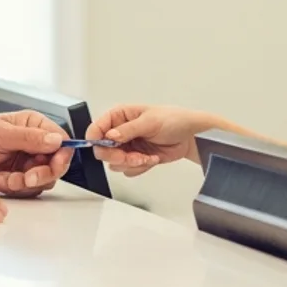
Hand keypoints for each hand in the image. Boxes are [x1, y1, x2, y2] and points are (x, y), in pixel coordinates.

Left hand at [0, 111, 71, 196]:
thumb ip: (28, 137)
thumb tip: (55, 140)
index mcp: (32, 124)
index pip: (60, 140)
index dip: (61, 155)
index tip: (52, 165)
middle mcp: (33, 143)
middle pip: (56, 163)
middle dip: (40, 174)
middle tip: (25, 177)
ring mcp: (26, 161)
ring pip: (43, 179)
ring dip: (24, 183)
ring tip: (5, 178)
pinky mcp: (18, 178)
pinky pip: (29, 189)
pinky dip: (15, 189)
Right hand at [87, 105, 229, 175]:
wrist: (190, 136)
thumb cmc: (173, 120)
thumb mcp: (150, 121)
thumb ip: (128, 129)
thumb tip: (110, 136)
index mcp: (119, 116)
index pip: (96, 129)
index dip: (96, 140)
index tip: (106, 147)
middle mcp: (120, 132)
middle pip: (103, 151)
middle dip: (118, 156)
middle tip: (132, 156)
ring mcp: (127, 147)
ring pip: (115, 163)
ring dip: (132, 162)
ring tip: (147, 156)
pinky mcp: (135, 159)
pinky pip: (128, 170)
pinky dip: (140, 167)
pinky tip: (152, 158)